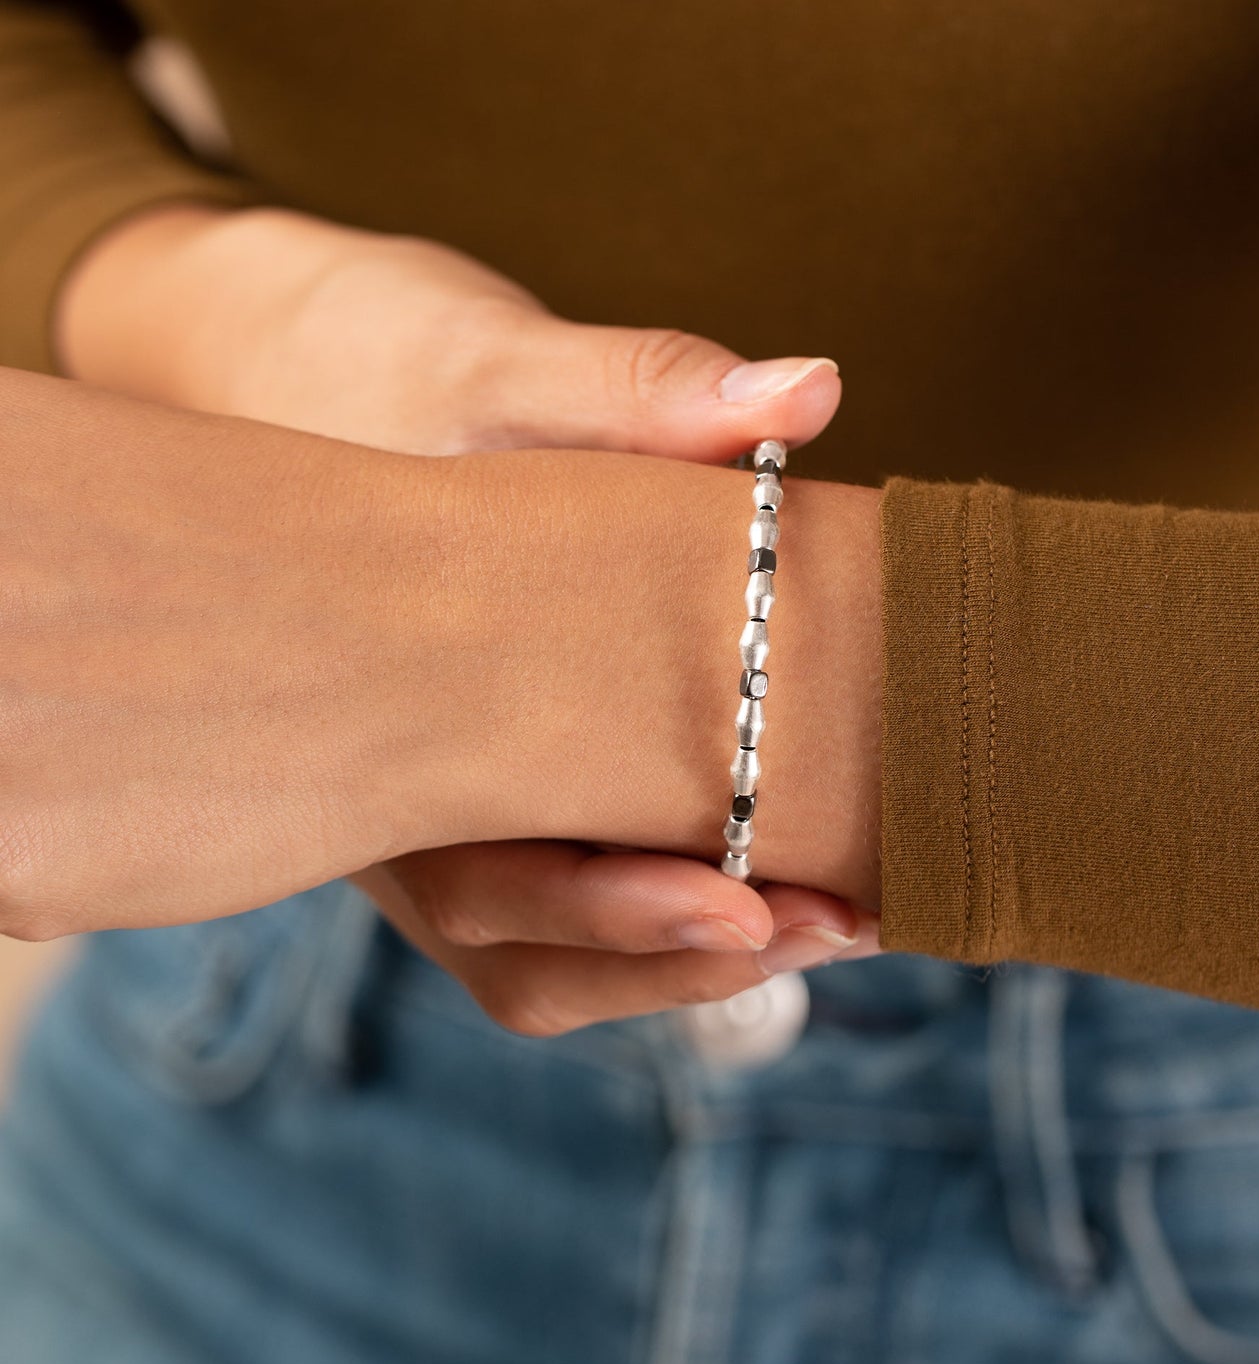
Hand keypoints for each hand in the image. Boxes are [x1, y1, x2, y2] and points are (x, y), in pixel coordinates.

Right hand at [53, 205, 871, 1029]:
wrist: (278, 362)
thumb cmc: (376, 361)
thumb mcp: (495, 365)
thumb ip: (642, 389)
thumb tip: (810, 389)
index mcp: (383, 723)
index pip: (488, 885)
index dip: (625, 923)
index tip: (752, 911)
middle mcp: (395, 787)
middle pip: (520, 946)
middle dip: (679, 960)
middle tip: (835, 927)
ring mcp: (432, 789)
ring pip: (536, 943)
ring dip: (678, 959)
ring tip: (826, 925)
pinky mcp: (482, 768)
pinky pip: (563, 877)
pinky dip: (666, 899)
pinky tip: (775, 870)